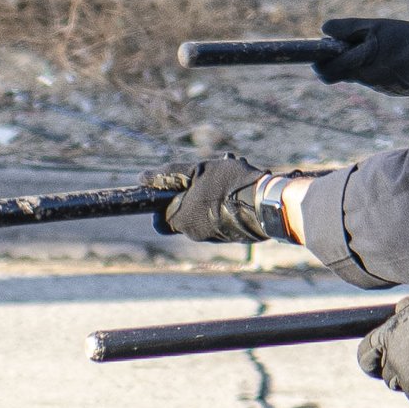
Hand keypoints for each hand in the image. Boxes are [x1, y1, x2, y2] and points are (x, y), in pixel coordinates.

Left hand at [157, 156, 271, 243]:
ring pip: (203, 217)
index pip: (161, 220)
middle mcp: (195, 233)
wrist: (266, 205)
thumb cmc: (229, 186)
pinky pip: (220, 221)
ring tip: (226, 181)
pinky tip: (237, 193)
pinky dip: (224, 208)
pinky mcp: (231, 236)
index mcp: (181, 220)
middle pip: (184, 216)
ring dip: (209, 200)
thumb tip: (142, 178)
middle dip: (192, 197)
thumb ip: (169, 174)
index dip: (164, 205)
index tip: (173, 192)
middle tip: (206, 179)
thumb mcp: (198, 170)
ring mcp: (214, 237)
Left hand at [311, 14, 408, 94]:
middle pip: (341, 76)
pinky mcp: (392, 90)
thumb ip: (347, 29)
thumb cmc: (404, 40)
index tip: (323, 50)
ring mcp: (379, 87)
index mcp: (357, 65)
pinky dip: (379, 68)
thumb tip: (324, 30)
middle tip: (347, 47)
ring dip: (362, 63)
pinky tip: (394, 57)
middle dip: (338, 63)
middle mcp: (365, 80)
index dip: (319, 61)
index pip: (325, 72)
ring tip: (379, 46)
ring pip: (361, 75)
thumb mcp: (374, 27)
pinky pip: (377, 79)